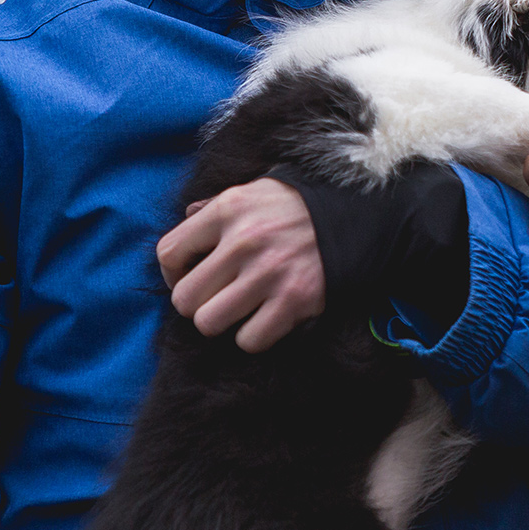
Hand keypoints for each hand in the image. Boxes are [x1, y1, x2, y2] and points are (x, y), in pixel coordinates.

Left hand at [156, 177, 323, 352]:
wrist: (360, 213)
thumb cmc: (301, 204)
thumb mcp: (257, 190)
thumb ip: (218, 205)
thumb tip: (187, 219)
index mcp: (229, 209)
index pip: (168, 253)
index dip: (172, 274)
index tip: (189, 277)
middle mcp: (243, 241)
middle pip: (184, 298)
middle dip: (197, 303)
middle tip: (217, 296)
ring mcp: (268, 273)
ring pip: (209, 323)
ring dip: (223, 321)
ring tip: (241, 308)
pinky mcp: (294, 301)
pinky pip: (248, 340)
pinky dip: (254, 335)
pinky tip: (266, 316)